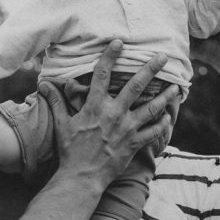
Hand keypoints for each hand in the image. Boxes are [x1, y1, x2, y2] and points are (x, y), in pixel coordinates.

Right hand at [38, 41, 177, 189]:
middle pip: (136, 86)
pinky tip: (167, 117)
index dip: (110, 56)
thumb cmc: (70, 150)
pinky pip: (153, 132)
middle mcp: (114, 114)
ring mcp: (126, 129)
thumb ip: (55, 102)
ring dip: (165, 96)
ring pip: (152, 108)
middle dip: (151, 69)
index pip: (102, 75)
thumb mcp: (62, 124)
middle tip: (164, 57)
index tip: (119, 43)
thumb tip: (43, 84)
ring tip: (176, 87)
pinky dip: (162, 124)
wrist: (82, 177)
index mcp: (95, 106)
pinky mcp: (134, 144)